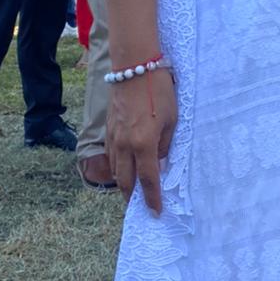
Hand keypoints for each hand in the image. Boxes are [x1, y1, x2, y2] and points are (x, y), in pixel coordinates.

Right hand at [106, 69, 177, 214]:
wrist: (134, 68)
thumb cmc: (159, 92)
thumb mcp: (171, 119)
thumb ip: (165, 144)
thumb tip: (159, 161)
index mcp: (143, 144)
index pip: (148, 180)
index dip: (152, 199)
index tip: (156, 212)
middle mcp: (125, 146)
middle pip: (126, 181)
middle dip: (133, 198)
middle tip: (140, 208)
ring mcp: (113, 138)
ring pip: (116, 170)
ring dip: (123, 184)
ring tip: (132, 192)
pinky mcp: (108, 130)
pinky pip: (111, 156)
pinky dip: (117, 167)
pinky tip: (124, 168)